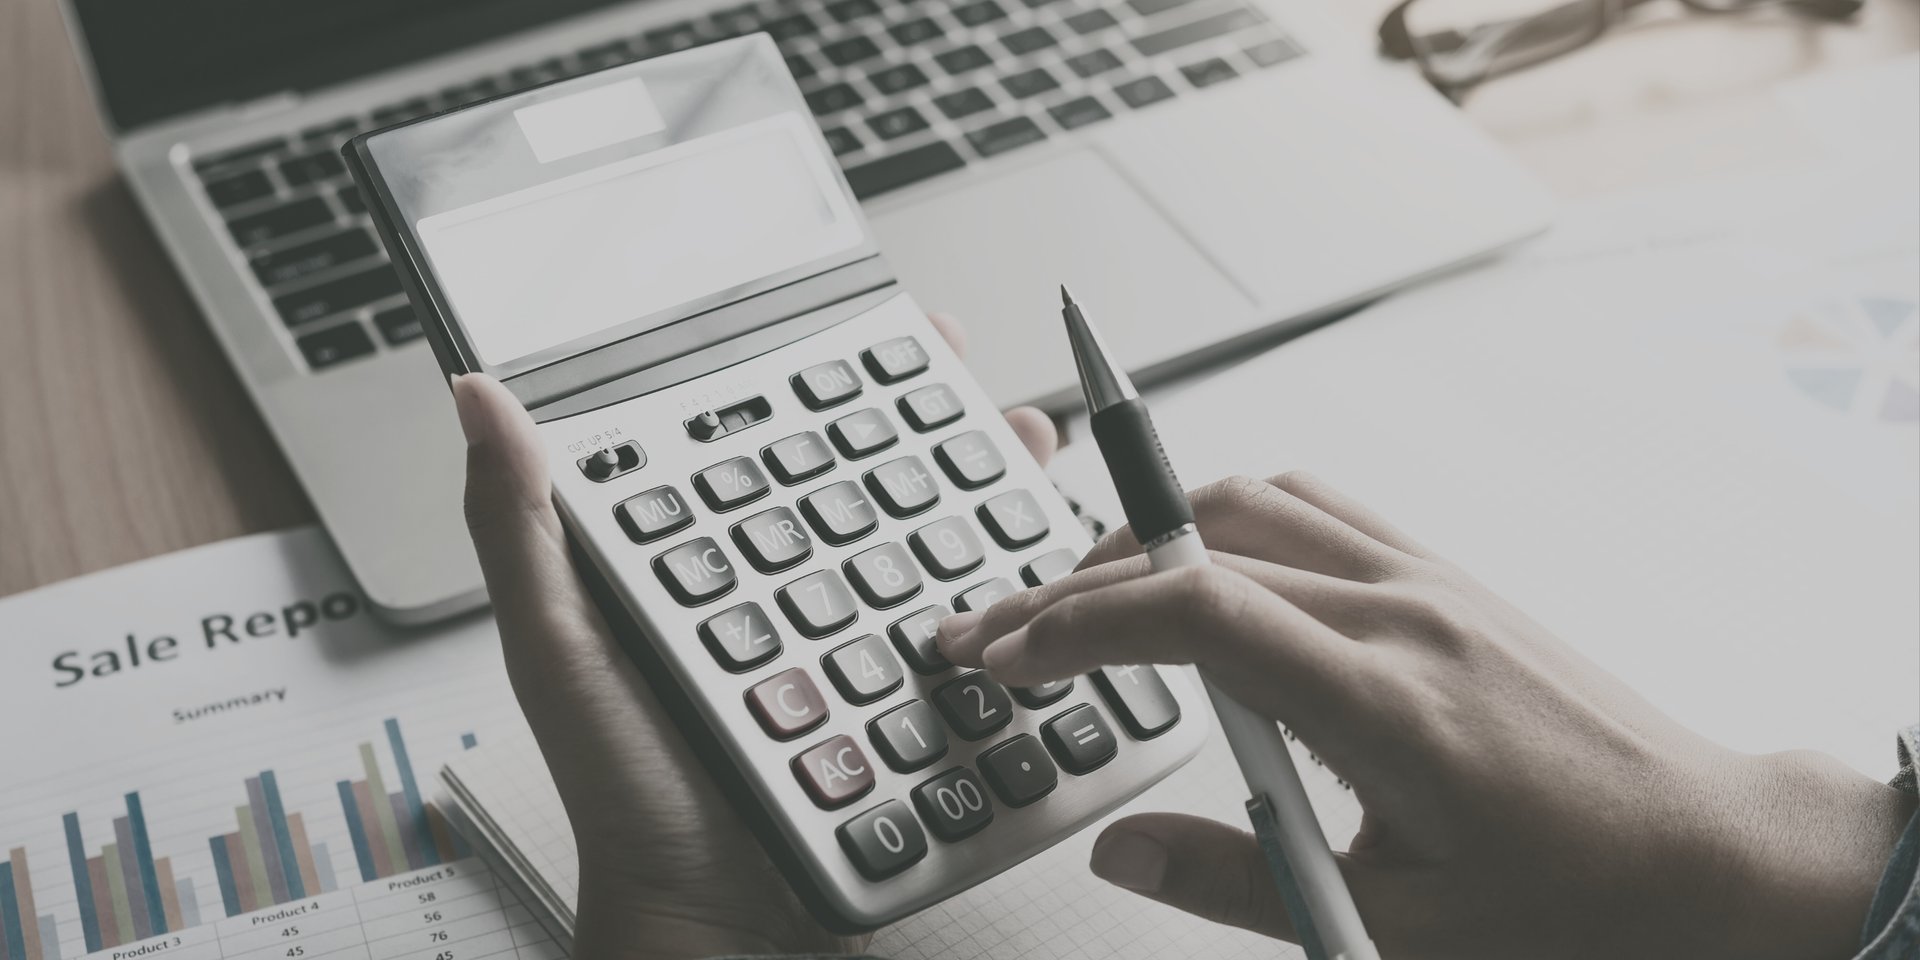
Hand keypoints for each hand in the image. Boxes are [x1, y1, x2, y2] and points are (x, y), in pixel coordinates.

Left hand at [451, 314, 1057, 958]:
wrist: (716, 920)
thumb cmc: (623, 792)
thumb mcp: (560, 650)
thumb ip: (523, 528)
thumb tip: (478, 399)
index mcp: (702, 563)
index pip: (771, 444)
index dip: (827, 381)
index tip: (886, 331)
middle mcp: (782, 592)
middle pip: (869, 482)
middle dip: (936, 421)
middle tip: (981, 379)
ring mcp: (850, 645)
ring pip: (931, 541)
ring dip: (987, 488)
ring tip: (1028, 445)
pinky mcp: (905, 702)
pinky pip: (968, 628)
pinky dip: (1012, 583)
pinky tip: (1042, 559)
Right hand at [939, 473, 1914, 959]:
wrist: (1712, 855)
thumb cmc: (1582, 898)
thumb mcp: (1394, 921)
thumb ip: (1238, 879)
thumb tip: (1123, 851)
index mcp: (1384, 700)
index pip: (1196, 612)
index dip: (1081, 622)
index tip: (1010, 653)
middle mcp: (1403, 613)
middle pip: (1201, 546)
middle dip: (1079, 583)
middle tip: (1003, 627)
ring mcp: (1429, 582)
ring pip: (1255, 504)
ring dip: (1151, 535)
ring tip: (1080, 591)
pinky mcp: (1447, 579)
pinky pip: (1318, 509)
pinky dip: (1231, 519)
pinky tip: (1202, 563)